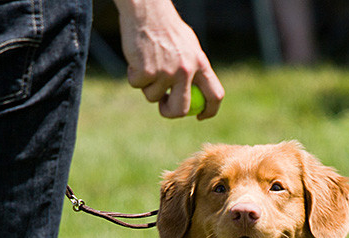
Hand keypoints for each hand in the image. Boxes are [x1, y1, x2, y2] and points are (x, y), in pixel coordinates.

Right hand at [114, 0, 224, 118]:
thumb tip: (193, 96)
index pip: (215, 95)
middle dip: (170, 113)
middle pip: (182, 109)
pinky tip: (136, 57)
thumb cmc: (167, 27)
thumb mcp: (188, 47)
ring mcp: (166, 72)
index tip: (199, 116)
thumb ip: (193, 70)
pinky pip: (138, 85)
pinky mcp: (146, 71)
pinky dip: (133, 75)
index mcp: (201, 63)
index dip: (210, 111)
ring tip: (146, 62)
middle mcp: (186, 70)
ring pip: (153, 97)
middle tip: (163, 106)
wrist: (147, 9)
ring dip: (146, 86)